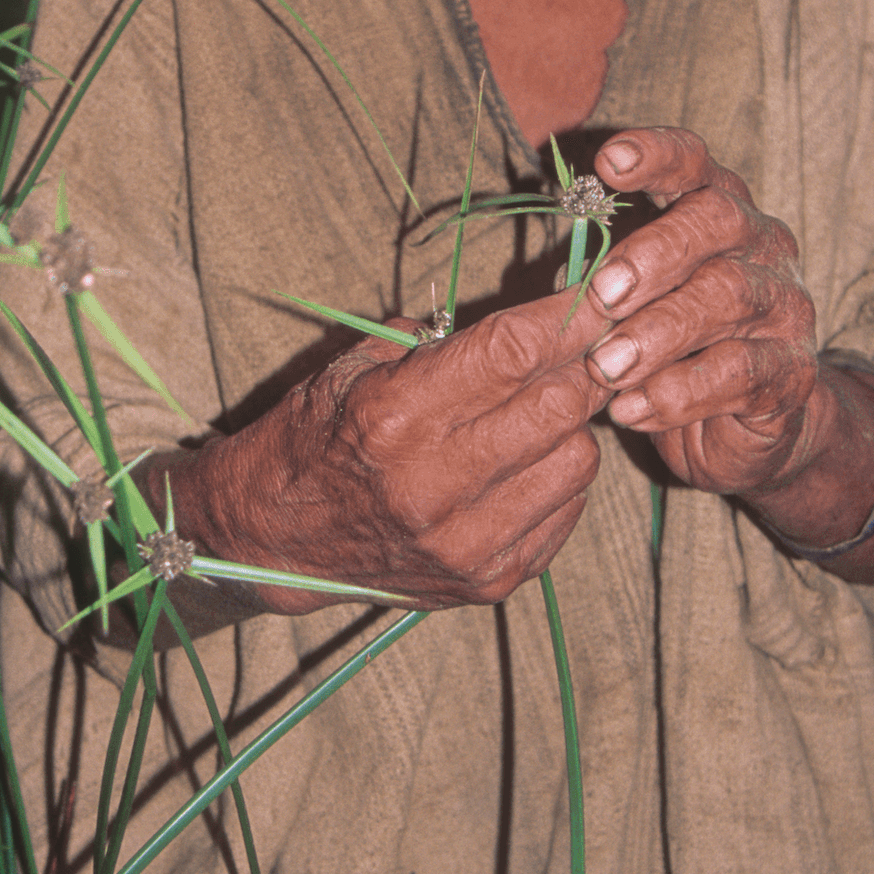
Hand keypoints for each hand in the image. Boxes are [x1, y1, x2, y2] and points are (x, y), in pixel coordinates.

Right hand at [164, 287, 619, 612]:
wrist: (274, 541)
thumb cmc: (317, 438)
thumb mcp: (357, 368)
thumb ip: (442, 342)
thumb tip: (537, 316)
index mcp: (394, 417)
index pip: (513, 352)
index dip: (566, 316)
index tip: (598, 293)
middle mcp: (433, 485)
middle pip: (559, 406)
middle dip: (582, 366)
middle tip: (583, 348)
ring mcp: (465, 542)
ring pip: (577, 460)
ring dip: (571, 425)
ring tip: (539, 412)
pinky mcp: (488, 581)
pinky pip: (566, 511)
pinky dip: (559, 477)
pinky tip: (526, 463)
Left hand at [580, 125, 829, 497]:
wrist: (740, 430)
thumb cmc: (670, 349)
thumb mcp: (633, 306)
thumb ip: (604, 279)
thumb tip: (563, 277)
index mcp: (717, 212)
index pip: (696, 162)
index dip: (657, 154)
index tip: (606, 162)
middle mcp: (761, 244)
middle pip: (717, 219)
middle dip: (653, 252)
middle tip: (602, 294)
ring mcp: (784, 304)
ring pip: (728, 295)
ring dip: (657, 331)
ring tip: (606, 368)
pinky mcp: (792, 370)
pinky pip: (740, 372)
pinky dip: (679, 393)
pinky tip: (632, 410)